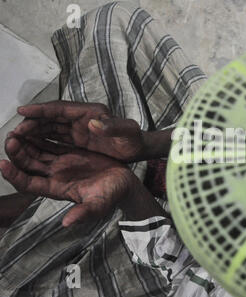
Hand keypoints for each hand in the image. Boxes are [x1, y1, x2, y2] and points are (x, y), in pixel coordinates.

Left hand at [0, 134, 137, 226]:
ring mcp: (61, 165)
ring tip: (18, 130)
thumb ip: (84, 213)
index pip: (28, 184)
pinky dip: (40, 136)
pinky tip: (35, 127)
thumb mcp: (99, 205)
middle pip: (27, 166)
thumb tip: (67, 223)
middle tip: (11, 139)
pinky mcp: (69, 154)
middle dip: (15, 153)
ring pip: (35, 154)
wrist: (125, 184)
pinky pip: (49, 144)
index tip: (3, 164)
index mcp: (57, 189)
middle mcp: (55, 177)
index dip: (14, 175)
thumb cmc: (113, 194)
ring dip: (24, 143)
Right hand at [14, 101, 145, 161]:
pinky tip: (31, 147)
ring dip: (34, 132)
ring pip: (51, 128)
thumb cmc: (134, 139)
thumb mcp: (127, 132)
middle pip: (51, 118)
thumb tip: (94, 124)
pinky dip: (43, 141)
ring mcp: (78, 129)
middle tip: (15, 131)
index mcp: (90, 112)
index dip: (42, 109)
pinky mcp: (78, 140)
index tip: (23, 110)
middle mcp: (81, 119)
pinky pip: (56, 139)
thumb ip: (112, 127)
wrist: (139, 148)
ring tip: (17, 139)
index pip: (61, 108)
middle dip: (32, 122)